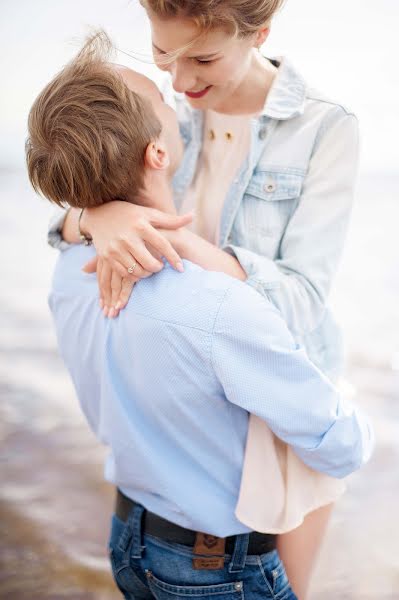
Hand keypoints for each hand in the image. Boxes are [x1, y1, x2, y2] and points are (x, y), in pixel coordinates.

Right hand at [81, 202, 191, 316]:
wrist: (99, 214)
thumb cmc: (131, 214)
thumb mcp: (149, 214)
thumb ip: (171, 220)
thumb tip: (193, 216)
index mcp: (141, 224)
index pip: (162, 244)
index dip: (174, 258)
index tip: (181, 269)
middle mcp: (128, 236)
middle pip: (150, 262)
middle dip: (158, 268)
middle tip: (160, 266)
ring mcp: (116, 247)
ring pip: (138, 271)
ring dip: (147, 273)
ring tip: (149, 268)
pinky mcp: (107, 256)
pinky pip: (125, 273)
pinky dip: (134, 275)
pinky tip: (138, 270)